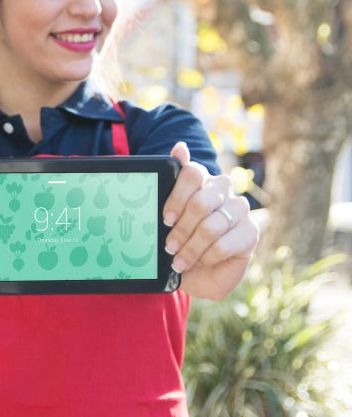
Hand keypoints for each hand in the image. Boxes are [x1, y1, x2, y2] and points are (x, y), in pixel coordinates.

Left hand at [163, 142, 258, 299]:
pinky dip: (207, 256)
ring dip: (191, 248)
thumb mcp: (168, 214)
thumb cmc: (180, 239)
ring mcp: (239, 209)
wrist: (197, 271)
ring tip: (179, 260)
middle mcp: (223, 188)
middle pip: (200, 202)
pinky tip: (200, 262)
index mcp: (202, 179)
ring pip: (211, 226)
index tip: (165, 219)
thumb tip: (180, 146)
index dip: (176, 197)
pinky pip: (224, 244)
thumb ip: (170, 181)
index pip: (192, 173)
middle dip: (181, 229)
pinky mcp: (250, 232)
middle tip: (169, 246)